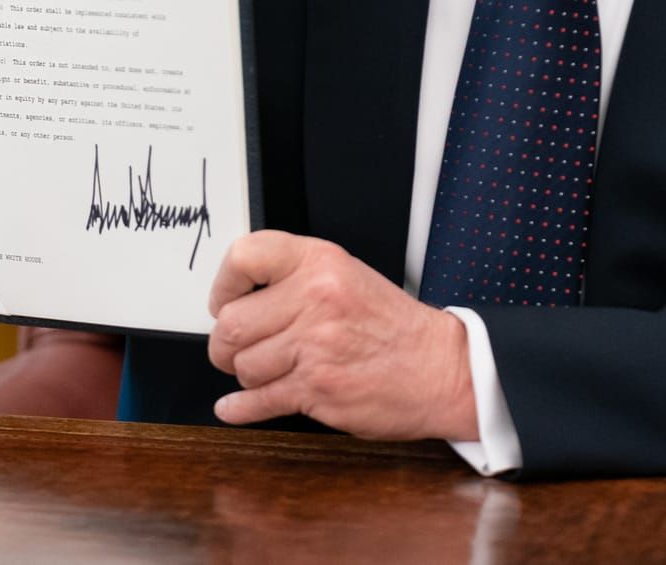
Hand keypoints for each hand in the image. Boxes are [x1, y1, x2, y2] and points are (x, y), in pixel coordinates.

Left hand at [205, 230, 476, 440]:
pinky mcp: (317, 390)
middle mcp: (315, 299)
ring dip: (245, 375)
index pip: (245, 256)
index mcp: (320, 263)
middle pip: (232, 324)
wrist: (442, 369)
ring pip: (243, 365)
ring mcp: (315, 347)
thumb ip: (294, 278)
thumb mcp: (346, 276)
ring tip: (265, 372)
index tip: (223, 301)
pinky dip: (239, 409)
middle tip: (234, 348)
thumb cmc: (393, 326)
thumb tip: (238, 298)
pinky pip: (257, 401)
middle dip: (225, 343)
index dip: (223, 284)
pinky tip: (234, 407)